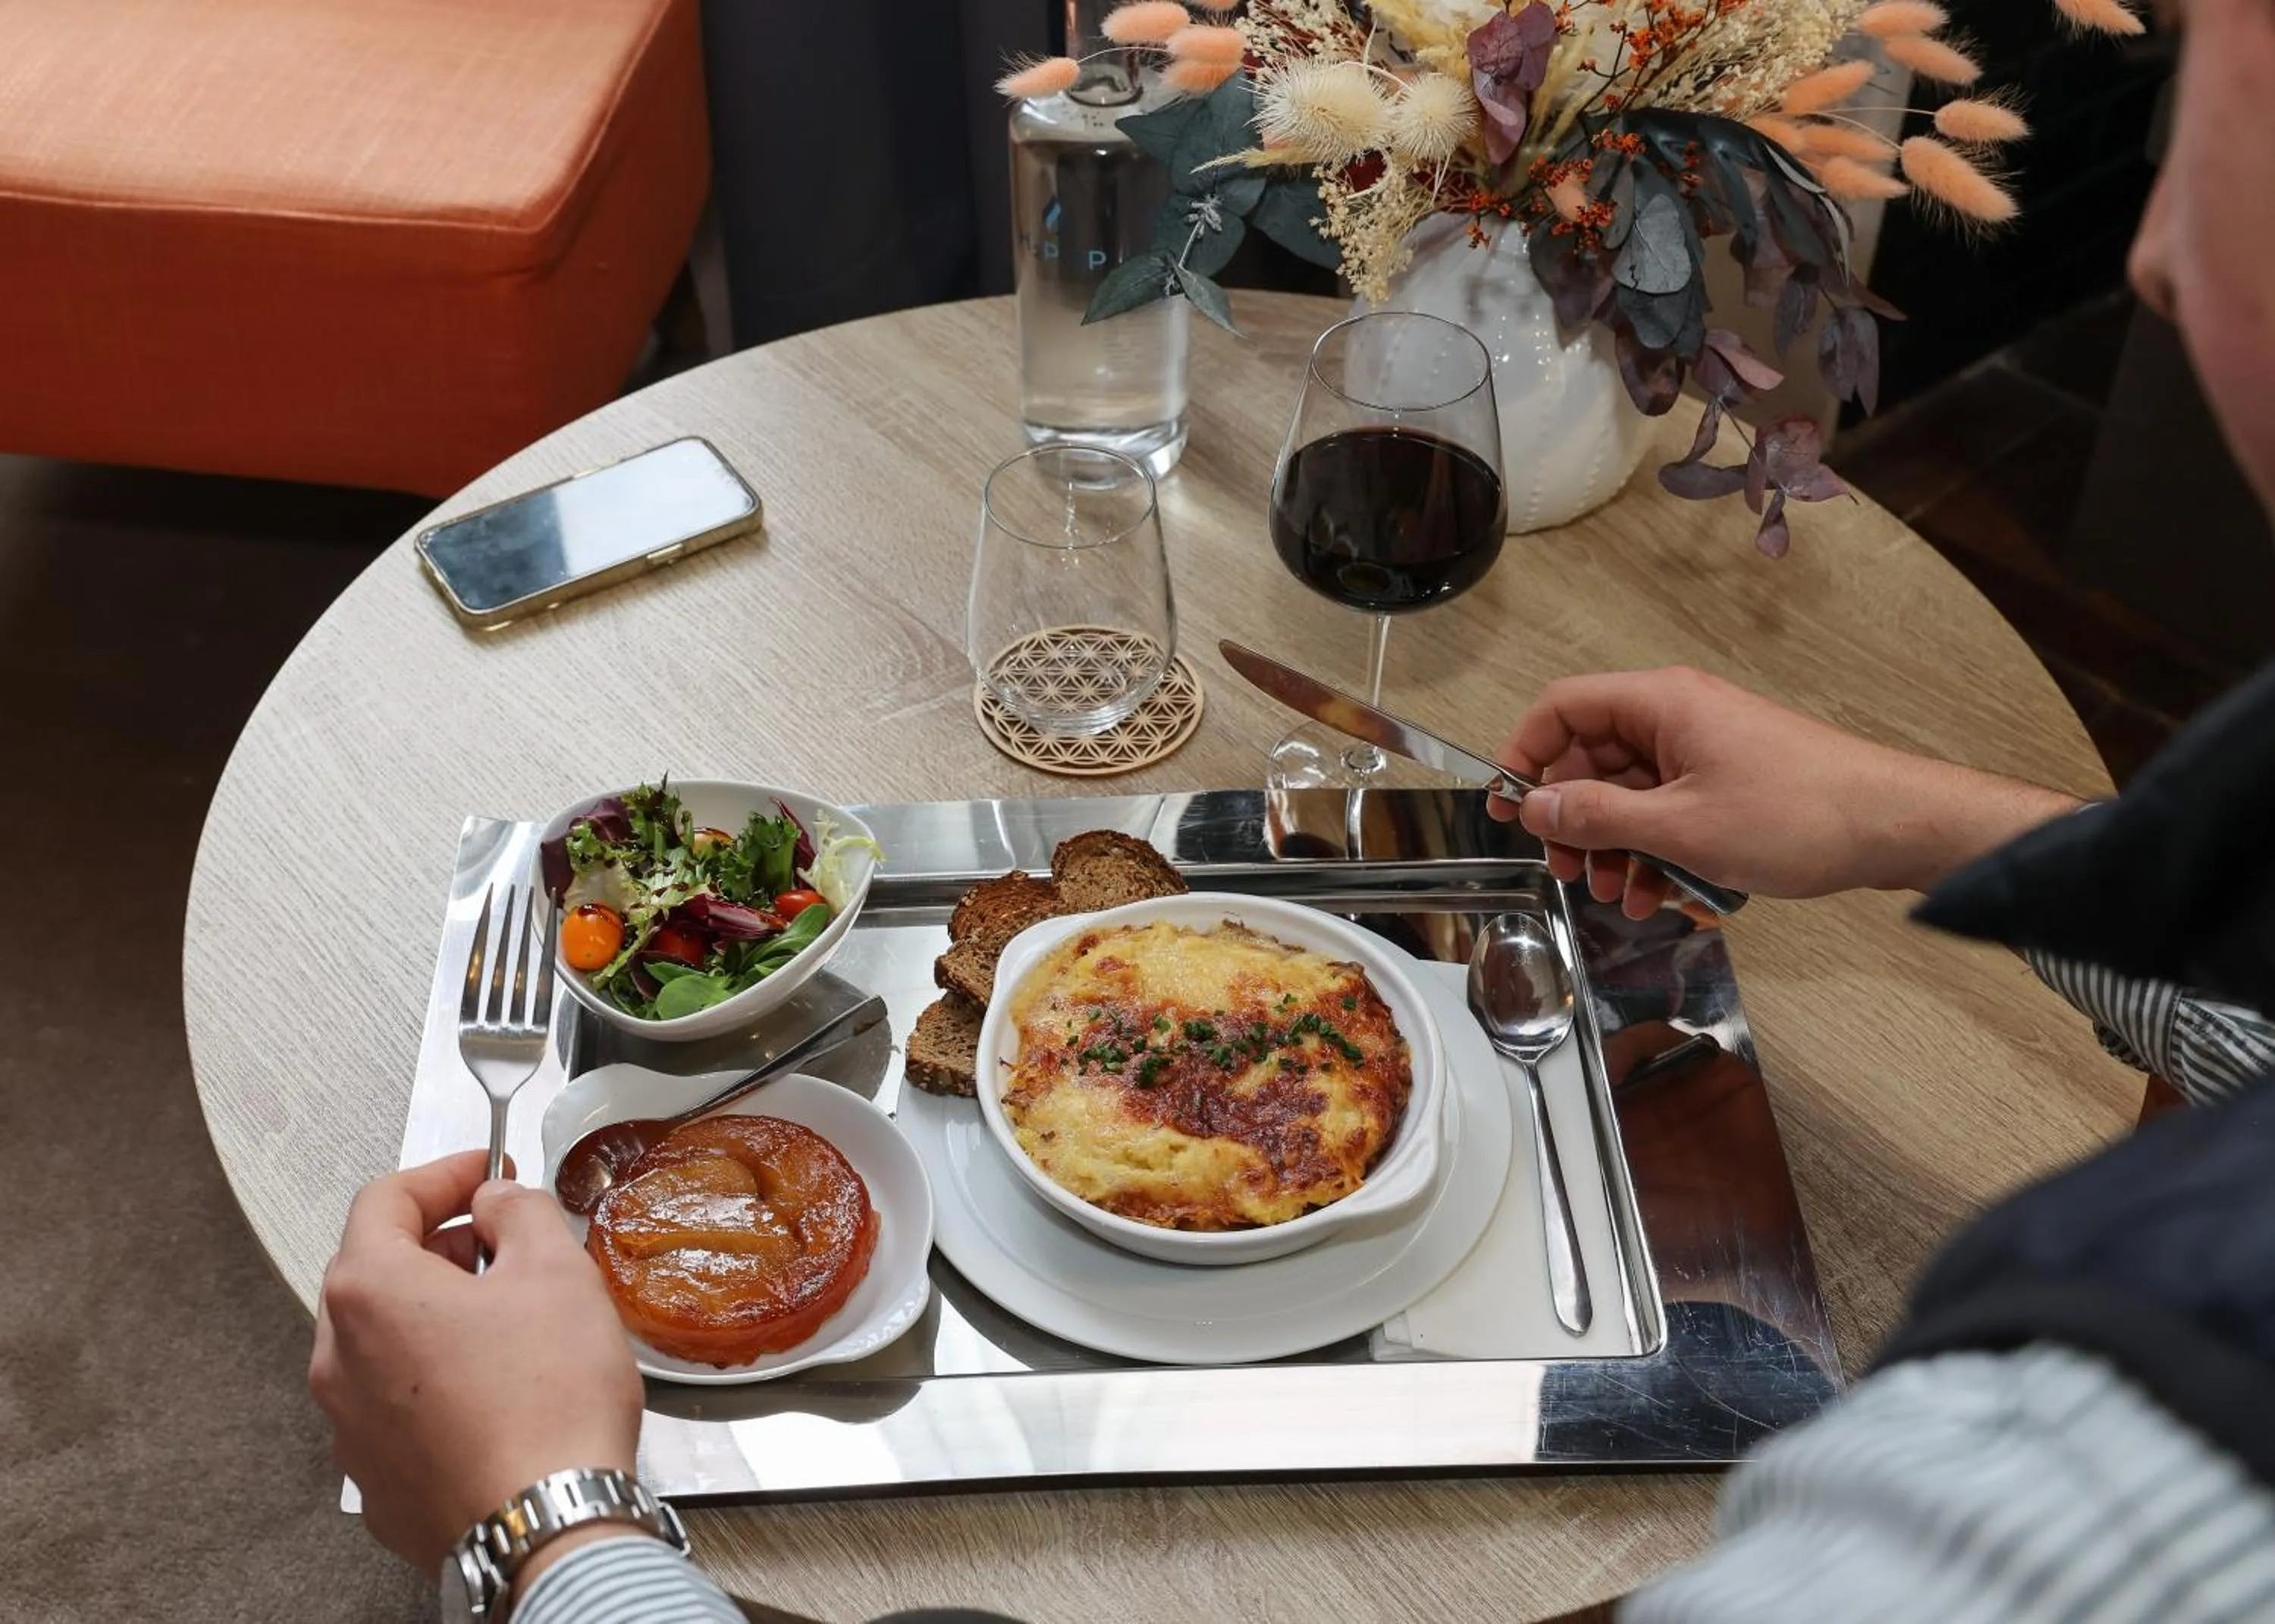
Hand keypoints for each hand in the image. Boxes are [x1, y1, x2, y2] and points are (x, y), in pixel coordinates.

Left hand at [309, 1151, 642, 1573]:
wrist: (546, 1523)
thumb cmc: (548, 1402)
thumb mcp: (556, 1270)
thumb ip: (519, 1212)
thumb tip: (499, 1203)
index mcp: (371, 1292)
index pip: (386, 1200)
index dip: (443, 1174)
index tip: (483, 1171)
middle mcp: (340, 1359)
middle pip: (375, 1271)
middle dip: (438, 1245)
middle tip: (499, 1241)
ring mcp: (349, 1427)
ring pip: (383, 1344)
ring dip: (434, 1317)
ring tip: (506, 1321)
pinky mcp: (376, 1479)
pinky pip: (395, 1408)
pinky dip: (434, 1383)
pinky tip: (494, 1392)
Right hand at [1489, 667, 2079, 916]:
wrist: (1893, 826)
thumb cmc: (1800, 812)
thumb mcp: (1679, 826)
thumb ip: (1597, 817)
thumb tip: (1535, 807)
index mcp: (1661, 704)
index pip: (1562, 707)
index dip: (1525, 755)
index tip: (1510, 808)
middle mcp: (1679, 717)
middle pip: (1592, 759)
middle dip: (1576, 821)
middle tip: (1571, 870)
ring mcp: (1705, 750)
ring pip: (1631, 795)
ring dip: (1619, 849)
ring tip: (1626, 896)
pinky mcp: (1730, 783)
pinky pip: (1670, 813)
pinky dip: (1659, 853)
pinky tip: (1667, 897)